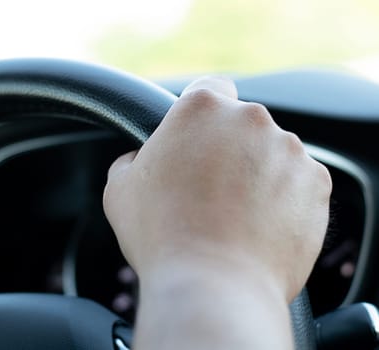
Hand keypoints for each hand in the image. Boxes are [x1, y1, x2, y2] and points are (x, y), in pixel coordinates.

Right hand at [104, 76, 330, 303]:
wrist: (212, 285)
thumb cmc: (161, 236)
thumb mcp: (120, 189)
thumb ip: (132, 160)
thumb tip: (141, 160)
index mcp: (201, 109)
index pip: (209, 88)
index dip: (202, 114)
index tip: (198, 137)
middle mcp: (249, 118)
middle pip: (241, 123)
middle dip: (228, 147)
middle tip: (209, 187)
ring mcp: (288, 149)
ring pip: (271, 151)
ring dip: (257, 171)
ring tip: (235, 212)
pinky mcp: (316, 182)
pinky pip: (298, 180)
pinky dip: (284, 196)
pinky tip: (259, 223)